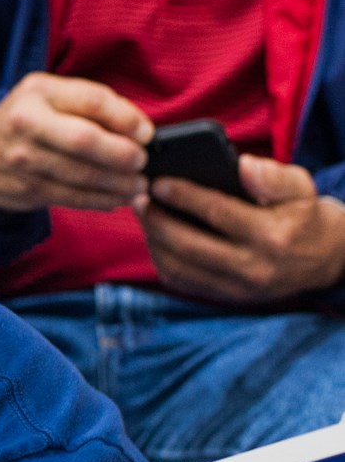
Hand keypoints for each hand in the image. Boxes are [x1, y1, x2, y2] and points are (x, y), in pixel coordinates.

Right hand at [0, 72, 151, 213]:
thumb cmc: (29, 120)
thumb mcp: (52, 95)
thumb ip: (92, 103)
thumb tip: (140, 129)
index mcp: (39, 92)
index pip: (91, 101)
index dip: (125, 118)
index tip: (146, 133)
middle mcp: (26, 123)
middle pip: (84, 140)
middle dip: (121, 154)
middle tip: (142, 161)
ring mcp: (22, 159)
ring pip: (81, 175)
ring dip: (118, 183)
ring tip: (138, 184)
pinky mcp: (25, 188)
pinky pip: (71, 197)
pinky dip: (100, 200)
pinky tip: (118, 198)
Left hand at [139, 154, 344, 302]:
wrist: (322, 258)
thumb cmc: (304, 215)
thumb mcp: (301, 188)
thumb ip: (273, 176)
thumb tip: (242, 165)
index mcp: (272, 236)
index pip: (217, 212)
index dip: (182, 196)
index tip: (157, 182)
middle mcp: (254, 267)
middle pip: (189, 245)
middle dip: (156, 220)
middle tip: (138, 198)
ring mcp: (238, 288)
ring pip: (179, 267)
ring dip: (153, 241)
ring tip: (143, 215)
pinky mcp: (227, 297)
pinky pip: (182, 282)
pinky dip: (162, 260)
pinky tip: (155, 238)